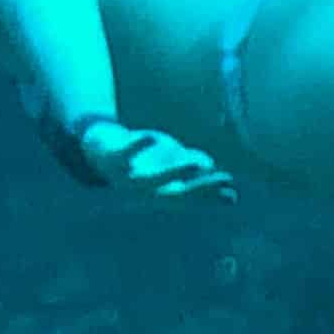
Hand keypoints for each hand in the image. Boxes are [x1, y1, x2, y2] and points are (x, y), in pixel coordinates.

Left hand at [73, 115, 235, 201]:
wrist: (100, 151)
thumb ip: (190, 162)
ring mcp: (131, 176)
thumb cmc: (143, 157)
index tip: (233, 195)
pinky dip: (136, 145)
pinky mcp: (114, 159)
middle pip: (179, 192)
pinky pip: (126, 153)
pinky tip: (149, 136)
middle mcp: (149, 189)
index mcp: (164, 190)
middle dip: (202, 187)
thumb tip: (207, 166)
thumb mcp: (170, 158)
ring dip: (174, 171)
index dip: (213, 196)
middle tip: (226, 179)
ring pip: (154, 178)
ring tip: (194, 162)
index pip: (193, 196)